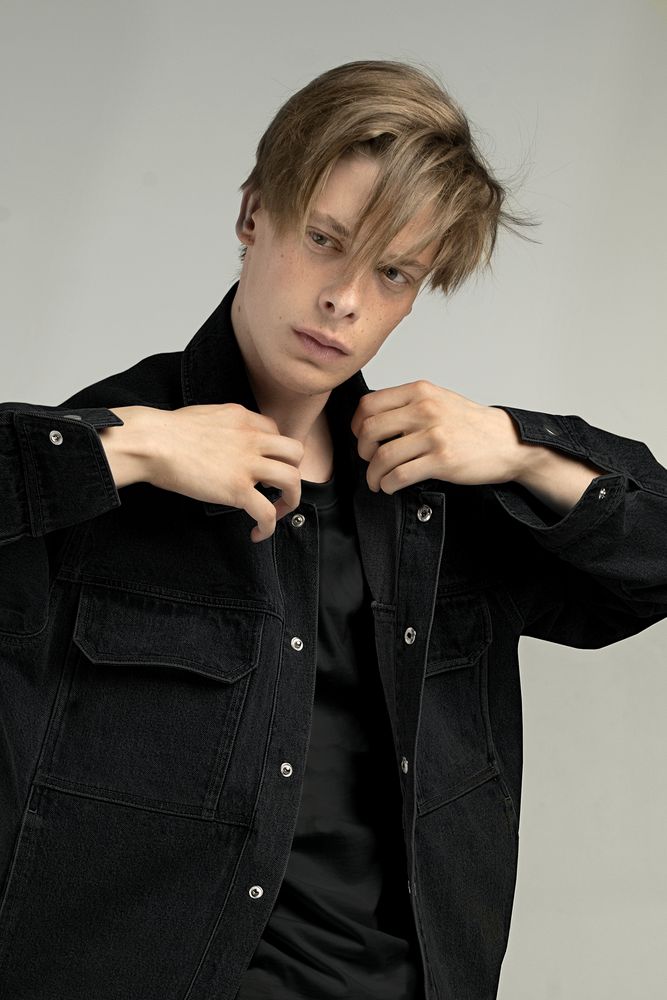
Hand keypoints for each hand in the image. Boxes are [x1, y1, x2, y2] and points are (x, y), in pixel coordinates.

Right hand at [101, 404, 303, 542]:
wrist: (152, 442)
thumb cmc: (166, 431)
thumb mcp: (206, 416)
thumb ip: (224, 427)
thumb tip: (224, 443)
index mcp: (243, 419)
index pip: (276, 433)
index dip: (275, 452)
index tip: (266, 466)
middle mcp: (252, 439)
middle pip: (296, 453)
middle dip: (293, 472)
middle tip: (278, 488)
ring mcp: (248, 464)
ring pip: (293, 480)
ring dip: (290, 500)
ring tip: (277, 512)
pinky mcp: (238, 489)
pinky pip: (266, 512)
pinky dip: (268, 527)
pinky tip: (258, 533)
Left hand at [350, 380, 523, 493]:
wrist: (507, 442)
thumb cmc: (471, 425)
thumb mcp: (438, 400)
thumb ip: (408, 405)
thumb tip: (372, 421)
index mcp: (419, 391)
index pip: (368, 404)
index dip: (357, 425)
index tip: (361, 439)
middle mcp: (424, 409)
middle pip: (370, 430)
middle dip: (363, 452)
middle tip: (369, 462)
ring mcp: (434, 435)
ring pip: (382, 456)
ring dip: (373, 475)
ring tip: (377, 481)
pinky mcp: (442, 460)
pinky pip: (400, 475)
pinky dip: (388, 484)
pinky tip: (391, 486)